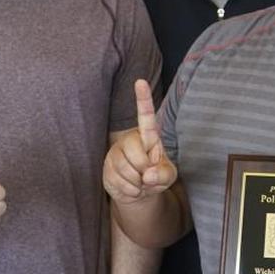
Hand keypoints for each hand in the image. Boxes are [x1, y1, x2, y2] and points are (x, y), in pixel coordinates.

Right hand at [103, 80, 176, 202]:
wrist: (139, 191)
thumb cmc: (156, 177)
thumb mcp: (168, 176)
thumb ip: (164, 175)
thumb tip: (148, 175)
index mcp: (149, 137)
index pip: (146, 117)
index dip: (143, 99)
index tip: (140, 81)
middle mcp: (130, 140)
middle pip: (136, 154)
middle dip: (145, 170)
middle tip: (148, 175)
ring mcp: (116, 153)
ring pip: (125, 170)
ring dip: (137, 183)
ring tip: (140, 181)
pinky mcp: (106, 167)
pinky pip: (118, 181)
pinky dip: (129, 191)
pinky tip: (131, 187)